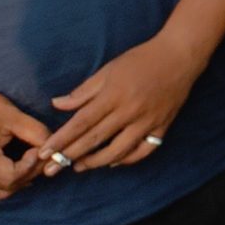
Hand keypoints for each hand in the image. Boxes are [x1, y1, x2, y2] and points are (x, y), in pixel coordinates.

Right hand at [0, 80, 53, 200]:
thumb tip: (54, 144)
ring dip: (17, 181)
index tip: (40, 147)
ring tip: (30, 161)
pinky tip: (14, 168)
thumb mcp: (9, 115)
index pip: (13, 176)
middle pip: (7, 188)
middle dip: (29, 173)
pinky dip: (3, 184)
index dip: (32, 165)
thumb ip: (34, 131)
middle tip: (42, 154)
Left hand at [46, 32, 204, 170]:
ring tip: (79, 167)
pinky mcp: (163, 126)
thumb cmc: (141, 59)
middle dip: (70, 156)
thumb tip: (57, 104)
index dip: (61, 140)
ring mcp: (148, 121)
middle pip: (95, 139)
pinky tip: (113, 162)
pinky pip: (144, 150)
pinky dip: (128, 160)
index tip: (44, 153)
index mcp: (114, 95)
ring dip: (96, 162)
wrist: (180, 55)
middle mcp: (130, 111)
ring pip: (118, 151)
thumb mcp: (109, 70)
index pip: (81, 123)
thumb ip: (83, 91)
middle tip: (51, 170)